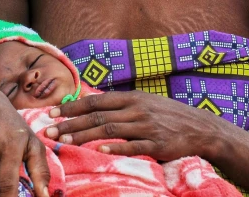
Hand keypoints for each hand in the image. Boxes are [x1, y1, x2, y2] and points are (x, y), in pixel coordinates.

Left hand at [45, 90, 222, 160]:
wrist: (200, 127)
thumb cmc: (168, 115)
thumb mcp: (145, 102)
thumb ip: (121, 104)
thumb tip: (94, 105)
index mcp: (131, 97)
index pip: (95, 100)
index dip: (72, 106)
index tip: (52, 112)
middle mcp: (136, 109)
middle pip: (97, 115)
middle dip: (71, 122)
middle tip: (49, 129)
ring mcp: (146, 126)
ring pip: (110, 130)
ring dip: (84, 135)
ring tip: (65, 140)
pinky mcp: (156, 144)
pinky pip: (132, 146)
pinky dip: (115, 148)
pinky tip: (99, 151)